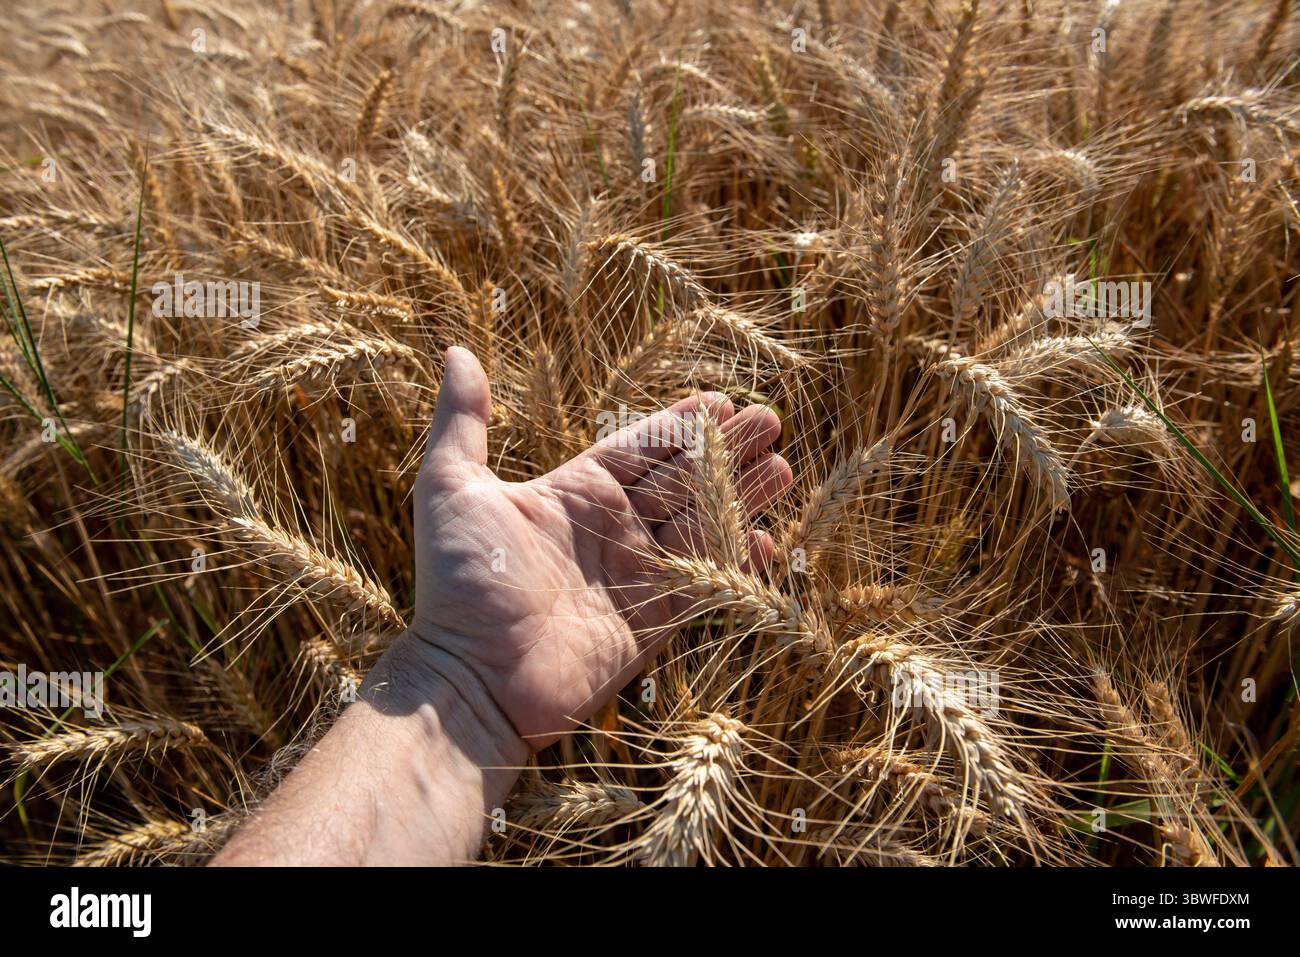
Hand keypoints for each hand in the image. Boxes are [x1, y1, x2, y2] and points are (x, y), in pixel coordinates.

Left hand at [405, 347, 792, 748]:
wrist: (474, 677)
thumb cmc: (460, 582)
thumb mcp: (451, 488)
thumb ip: (463, 422)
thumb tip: (456, 353)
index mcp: (574, 492)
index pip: (641, 447)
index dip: (682, 424)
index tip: (722, 400)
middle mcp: (610, 529)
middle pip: (682, 480)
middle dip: (726, 451)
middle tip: (770, 421)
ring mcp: (634, 577)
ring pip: (701, 526)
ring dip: (741, 497)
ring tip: (782, 468)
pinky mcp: (652, 623)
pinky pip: (705, 586)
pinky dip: (735, 564)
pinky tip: (764, 540)